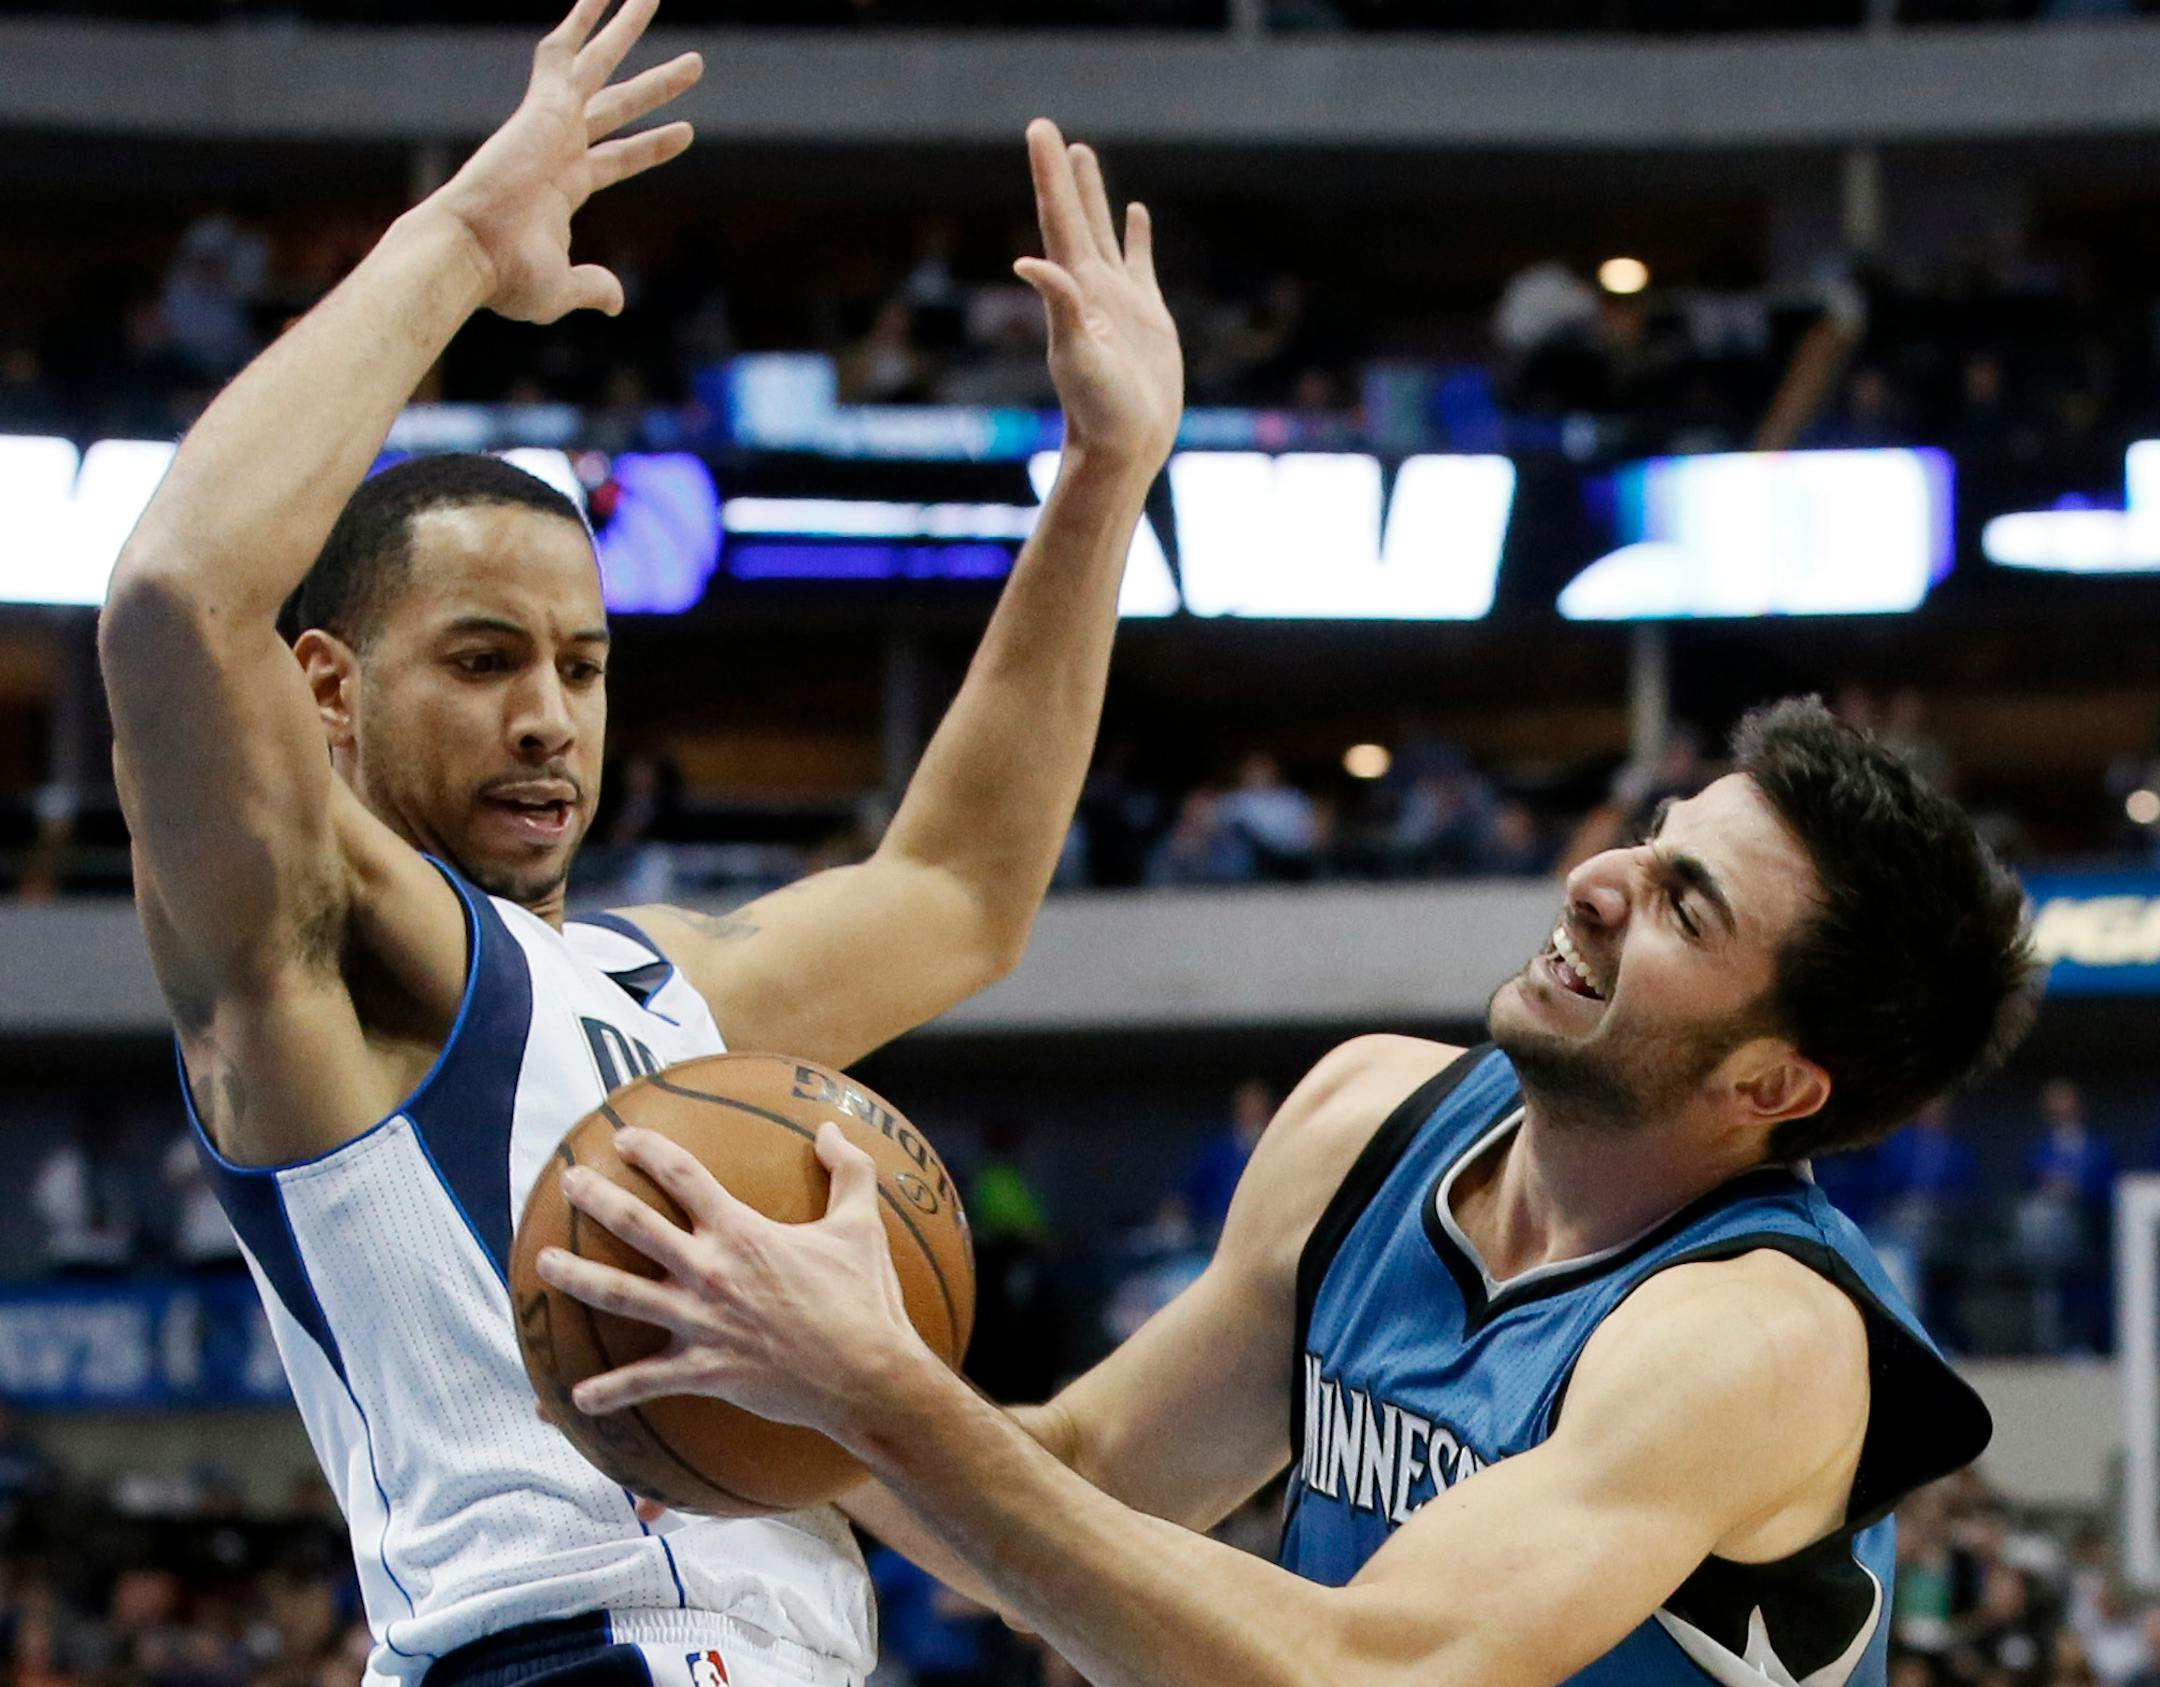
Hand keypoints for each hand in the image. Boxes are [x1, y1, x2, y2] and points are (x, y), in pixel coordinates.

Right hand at [427, 0, 701, 322]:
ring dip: (627, 29)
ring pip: (599, 64)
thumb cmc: (506, 279)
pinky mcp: (542, 108)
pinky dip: (582, 19)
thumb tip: (616, 301)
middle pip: (618, 105)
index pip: (618, 158)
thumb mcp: (561, 288)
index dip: (652, 146)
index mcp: (563, 186)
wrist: (470, 254)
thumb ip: (592, 287)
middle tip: (695, 63)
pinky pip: (565, 51)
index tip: (686, 131)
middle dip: (656, 84)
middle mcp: (558, 146)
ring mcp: (551, 123)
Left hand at [534, 1123, 934, 1441]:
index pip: (685, 1176)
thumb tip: (830, 1130)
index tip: (623, 1137)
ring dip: (576, 1278)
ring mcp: (700, 1322)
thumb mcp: (862, 1225)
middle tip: (568, 1181)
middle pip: (634, 1225)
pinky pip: (643, 1382)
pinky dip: (606, 1391)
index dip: (650, 1151)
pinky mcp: (702, 1371)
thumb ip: (850, 1171)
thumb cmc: (865, 1300)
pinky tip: (572, 1396)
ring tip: (542, 1265)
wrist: (867, 1376)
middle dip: (595, 1197)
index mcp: (743, 1232)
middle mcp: (710, 1271)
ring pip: (619, 1294)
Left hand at [1015, 120, 1183, 473]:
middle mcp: (1091, 287)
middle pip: (1074, 216)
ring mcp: (1119, 299)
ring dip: (1094, 194)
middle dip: (1063, 173)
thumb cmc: (1099, 412)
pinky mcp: (1146, 315)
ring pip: (1103, 232)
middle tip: (1049, 129)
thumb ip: (1060, 308)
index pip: (1058, 218)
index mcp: (1074, 290)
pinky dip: (1136, 236)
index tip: (1039, 128)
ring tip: (1083, 154)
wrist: (1126, 447)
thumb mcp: (1077, 358)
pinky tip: (1136, 212)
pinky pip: (1140, 262)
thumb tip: (1028, 262)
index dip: (1049, 174)